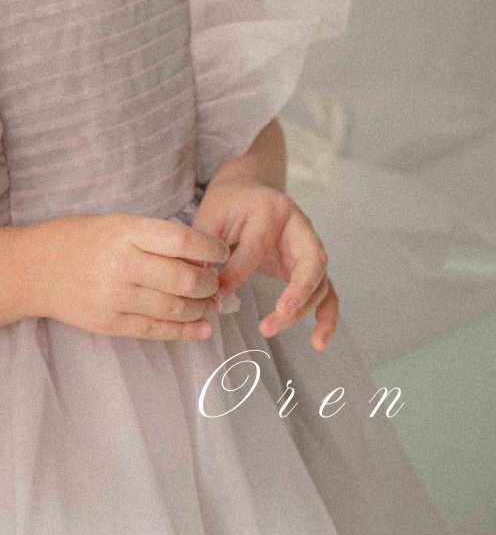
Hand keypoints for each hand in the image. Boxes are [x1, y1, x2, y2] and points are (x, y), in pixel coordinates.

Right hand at [27, 213, 230, 340]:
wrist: (32, 269)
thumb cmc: (77, 239)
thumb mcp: (116, 223)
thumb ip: (154, 237)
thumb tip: (200, 256)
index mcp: (126, 232)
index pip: (183, 240)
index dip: (211, 248)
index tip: (222, 252)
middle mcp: (122, 265)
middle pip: (185, 278)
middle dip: (210, 283)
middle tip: (216, 283)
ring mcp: (115, 297)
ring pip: (174, 308)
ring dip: (200, 308)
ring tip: (209, 304)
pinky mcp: (109, 323)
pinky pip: (155, 330)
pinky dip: (184, 332)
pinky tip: (201, 329)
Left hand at [194, 177, 338, 349]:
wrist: (247, 192)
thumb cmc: (228, 205)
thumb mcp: (211, 218)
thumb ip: (207, 250)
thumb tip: (209, 293)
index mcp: (273, 211)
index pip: (259, 246)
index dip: (237, 273)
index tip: (215, 295)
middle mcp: (300, 228)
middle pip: (310, 263)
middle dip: (296, 294)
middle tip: (273, 318)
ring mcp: (310, 249)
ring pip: (320, 283)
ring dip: (302, 311)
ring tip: (269, 329)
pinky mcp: (310, 269)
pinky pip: (327, 294)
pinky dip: (326, 318)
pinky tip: (318, 342)